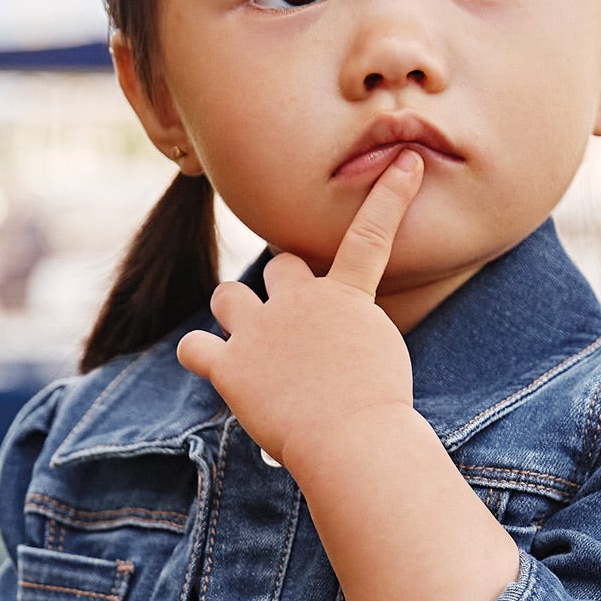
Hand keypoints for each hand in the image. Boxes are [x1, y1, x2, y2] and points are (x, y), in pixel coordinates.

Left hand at [175, 149, 423, 477]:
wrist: (352, 440)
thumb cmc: (380, 411)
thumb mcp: (381, 360)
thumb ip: (355, 337)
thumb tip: (337, 345)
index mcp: (346, 298)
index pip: (371, 236)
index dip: (390, 196)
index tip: (407, 160)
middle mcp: (299, 302)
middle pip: (281, 265)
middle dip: (284, 286)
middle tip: (292, 324)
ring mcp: (260, 331)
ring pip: (228, 295)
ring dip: (235, 311)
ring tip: (248, 341)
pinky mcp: (230, 365)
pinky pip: (194, 346)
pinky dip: (199, 353)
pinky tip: (209, 363)